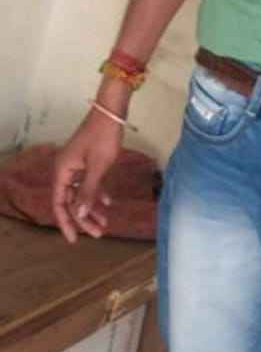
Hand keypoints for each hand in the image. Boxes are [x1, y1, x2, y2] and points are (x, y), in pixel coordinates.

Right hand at [52, 110, 122, 243]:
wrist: (111, 111)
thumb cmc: (103, 137)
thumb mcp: (98, 167)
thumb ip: (88, 191)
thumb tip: (78, 215)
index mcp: (62, 170)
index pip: (59, 203)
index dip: (66, 222)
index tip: (75, 239)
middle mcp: (65, 169)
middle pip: (70, 200)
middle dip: (83, 218)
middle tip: (99, 234)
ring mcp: (76, 164)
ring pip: (81, 193)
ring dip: (92, 208)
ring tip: (105, 224)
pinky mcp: (87, 160)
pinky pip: (89, 182)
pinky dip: (97, 193)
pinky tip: (108, 203)